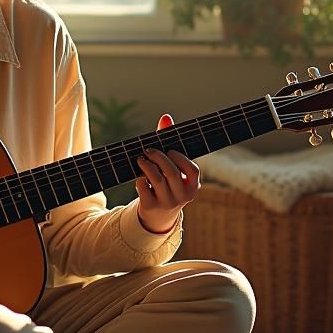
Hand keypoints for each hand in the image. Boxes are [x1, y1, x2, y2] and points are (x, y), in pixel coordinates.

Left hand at [135, 113, 200, 234]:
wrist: (157, 215)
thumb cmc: (166, 182)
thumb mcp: (171, 166)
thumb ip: (168, 141)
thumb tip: (166, 117)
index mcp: (193, 185)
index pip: (192, 170)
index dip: (180, 158)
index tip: (169, 150)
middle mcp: (184, 196)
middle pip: (172, 173)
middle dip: (159, 158)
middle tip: (148, 150)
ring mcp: (168, 203)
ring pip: (158, 180)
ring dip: (147, 166)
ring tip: (140, 159)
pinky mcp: (152, 207)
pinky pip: (144, 190)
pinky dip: (139, 181)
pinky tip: (139, 178)